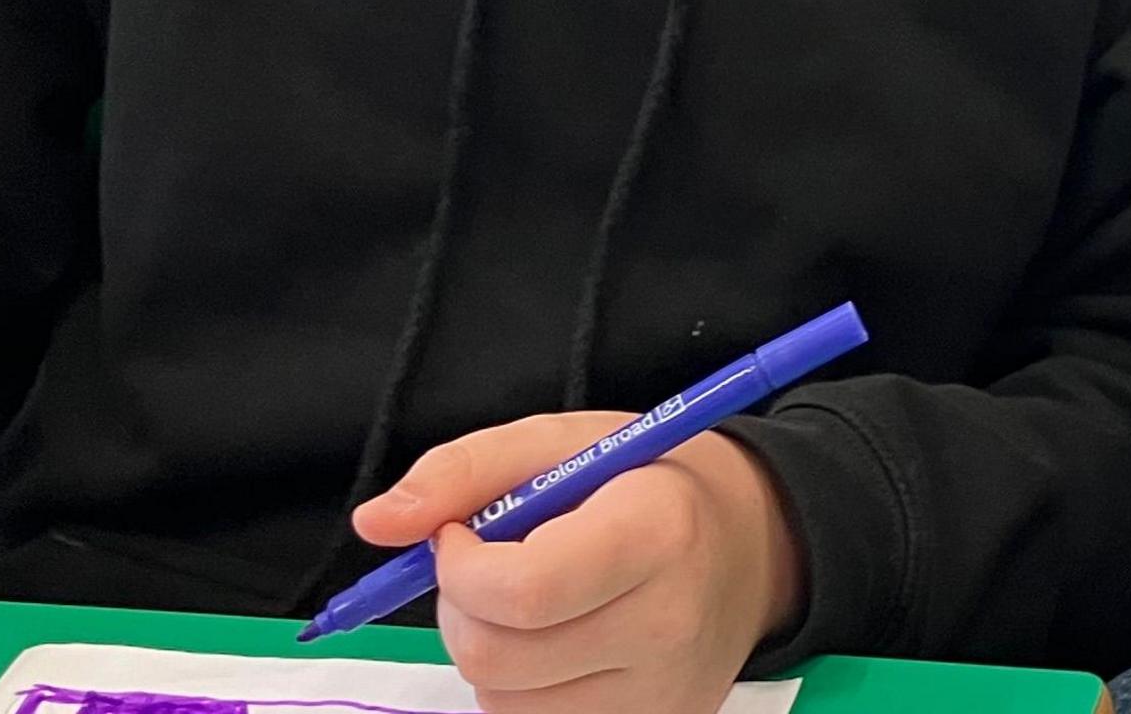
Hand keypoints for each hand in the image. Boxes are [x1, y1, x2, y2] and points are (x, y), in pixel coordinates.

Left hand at [353, 415, 806, 713]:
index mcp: (656, 533)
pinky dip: (521, 687)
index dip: (460, 566)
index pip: (522, 591)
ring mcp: (661, 695)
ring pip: (501, 702)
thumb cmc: (654, 483)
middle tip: (487, 564)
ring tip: (534, 601)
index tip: (459, 534)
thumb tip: (376, 522)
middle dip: (462, 607)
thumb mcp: (565, 443)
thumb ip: (464, 472)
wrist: (754, 546)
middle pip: (495, 657)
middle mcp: (667, 626)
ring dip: (489, 649)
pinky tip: (556, 642)